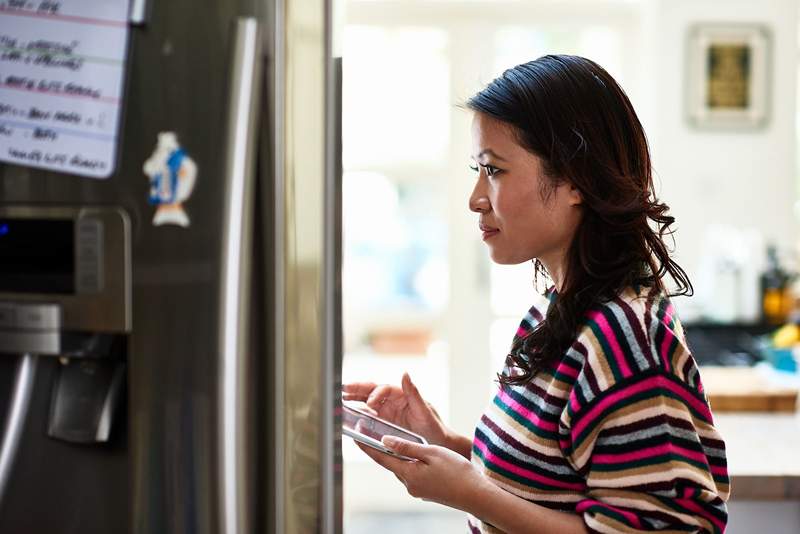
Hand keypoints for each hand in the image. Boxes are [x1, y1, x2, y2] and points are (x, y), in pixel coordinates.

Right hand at [342, 372, 450, 447]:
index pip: (384, 389)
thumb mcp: (425, 411)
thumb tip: (405, 373)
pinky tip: (348, 415)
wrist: (438, 445)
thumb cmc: (435, 428)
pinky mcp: (383, 423)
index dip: (376, 395)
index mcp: (402, 395)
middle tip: (343, 389)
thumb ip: (414, 393)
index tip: (371, 405)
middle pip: (371, 390)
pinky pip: (367, 416)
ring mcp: (386, 412)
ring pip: (366, 401)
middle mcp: (392, 401)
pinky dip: (357, 414)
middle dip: (357, 389)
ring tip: (341, 397)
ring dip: (354, 398)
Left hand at [356, 436, 485, 511]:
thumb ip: (406, 447)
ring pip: (403, 468)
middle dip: (383, 449)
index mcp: (408, 474)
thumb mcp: (431, 452)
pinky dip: (411, 463)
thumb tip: (385, 440)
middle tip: (373, 433)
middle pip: (391, 463)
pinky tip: (418, 456)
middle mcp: (409, 485)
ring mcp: (417, 490)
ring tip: (396, 441)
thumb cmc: (457, 471)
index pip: (381, 458)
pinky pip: (413, 474)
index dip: (367, 446)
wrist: (476, 495)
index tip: (354, 436)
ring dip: (399, 456)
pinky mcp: (426, 491)